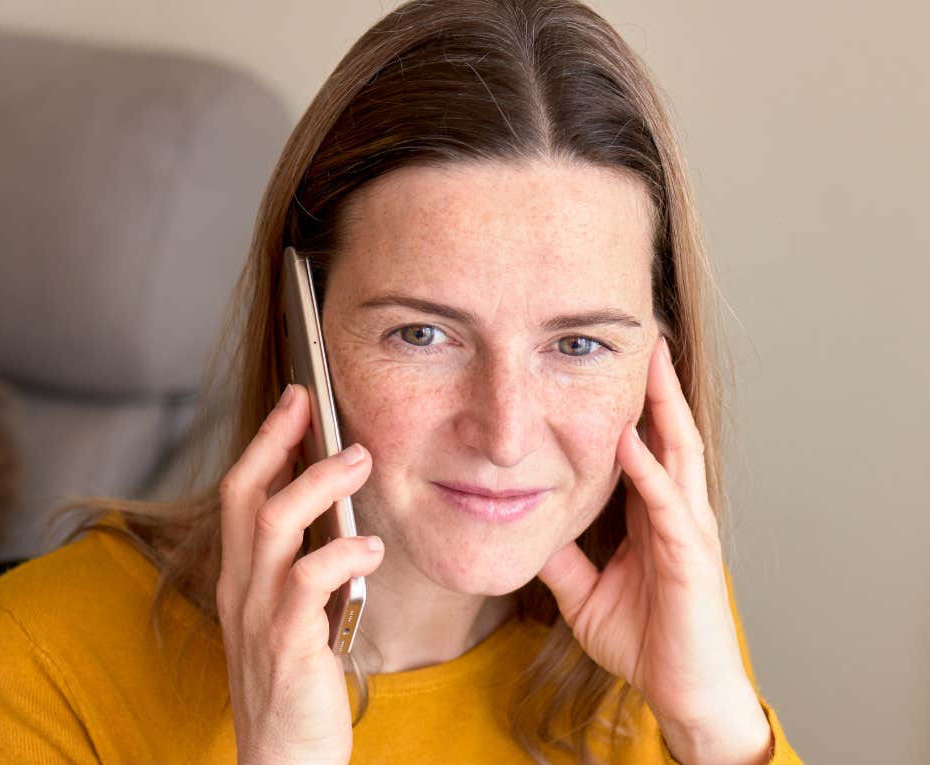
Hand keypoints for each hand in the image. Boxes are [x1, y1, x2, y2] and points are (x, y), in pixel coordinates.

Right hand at [217, 384, 384, 764]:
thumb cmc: (296, 691)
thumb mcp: (288, 619)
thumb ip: (301, 569)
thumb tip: (336, 512)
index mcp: (240, 581)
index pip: (240, 495)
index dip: (265, 443)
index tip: (295, 402)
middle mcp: (240, 592)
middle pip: (244, 495)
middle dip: (278, 441)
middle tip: (313, 405)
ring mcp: (259, 619)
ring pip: (274, 526)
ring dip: (317, 485)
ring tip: (359, 461)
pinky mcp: (287, 648)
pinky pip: (308, 585)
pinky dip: (341, 555)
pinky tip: (372, 548)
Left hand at [536, 338, 771, 763]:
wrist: (681, 694)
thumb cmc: (646, 642)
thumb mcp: (583, 591)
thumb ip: (559, 557)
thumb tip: (521, 529)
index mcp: (654, 515)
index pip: (645, 444)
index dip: (633, 402)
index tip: (609, 361)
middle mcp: (677, 512)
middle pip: (669, 432)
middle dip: (657, 384)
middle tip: (644, 332)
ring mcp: (688, 531)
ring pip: (679, 453)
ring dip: (663, 406)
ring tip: (648, 359)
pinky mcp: (691, 559)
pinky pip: (668, 504)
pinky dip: (648, 468)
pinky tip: (629, 438)